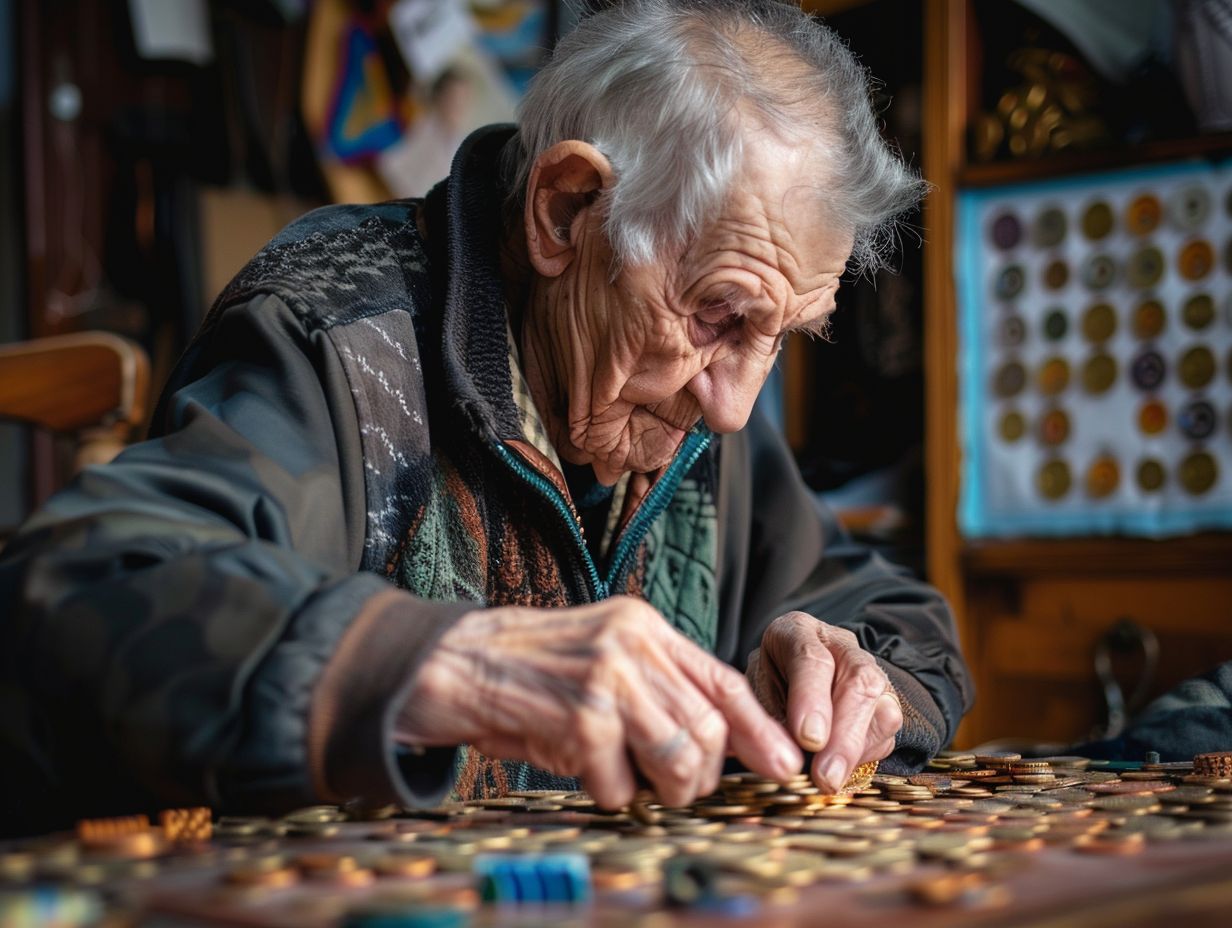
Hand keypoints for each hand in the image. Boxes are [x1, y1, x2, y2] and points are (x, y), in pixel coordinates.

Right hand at [398, 597, 802, 808]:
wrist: (453, 663)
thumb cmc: (530, 672)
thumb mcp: (601, 657)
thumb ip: (653, 684)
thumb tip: (714, 743)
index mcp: (644, 627)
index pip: (724, 682)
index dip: (761, 729)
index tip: (785, 766)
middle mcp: (633, 644)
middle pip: (709, 728)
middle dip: (703, 775)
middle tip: (679, 790)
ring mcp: (607, 677)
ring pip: (679, 757)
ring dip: (665, 790)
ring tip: (637, 788)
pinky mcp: (579, 716)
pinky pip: (619, 783)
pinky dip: (607, 794)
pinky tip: (584, 774)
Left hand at [746, 612, 902, 792]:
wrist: (785, 676)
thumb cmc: (765, 682)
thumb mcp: (752, 691)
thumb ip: (767, 718)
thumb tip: (785, 759)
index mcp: (798, 631)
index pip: (810, 658)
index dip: (811, 699)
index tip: (808, 739)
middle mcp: (840, 645)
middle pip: (857, 682)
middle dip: (843, 735)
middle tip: (825, 775)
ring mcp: (868, 671)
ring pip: (881, 707)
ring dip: (857, 751)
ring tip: (832, 781)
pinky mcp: (884, 701)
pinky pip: (887, 731)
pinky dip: (866, 756)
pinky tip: (842, 770)